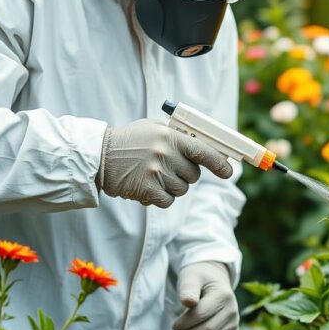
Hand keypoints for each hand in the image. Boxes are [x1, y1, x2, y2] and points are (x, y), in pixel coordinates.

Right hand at [96, 119, 232, 207]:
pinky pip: (168, 201)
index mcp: (170, 136)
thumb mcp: (154, 128)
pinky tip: (147, 186)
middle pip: (194, 175)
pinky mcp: (147, 190)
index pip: (203, 151)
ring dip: (172, 186)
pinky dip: (161, 197)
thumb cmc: (130, 141)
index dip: (219, 163)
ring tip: (153, 175)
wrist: (99, 156)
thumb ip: (179, 136)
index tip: (228, 171)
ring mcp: (156, 173)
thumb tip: (210, 148)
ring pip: (182, 189)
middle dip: (186, 174)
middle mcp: (165, 154)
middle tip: (168, 167)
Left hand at [165, 261, 237, 329]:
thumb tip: (188, 302)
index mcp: (224, 296)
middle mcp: (232, 313)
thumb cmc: (198, 278)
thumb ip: (188, 288)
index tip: (171, 327)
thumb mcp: (191, 277)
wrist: (214, 282)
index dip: (187, 323)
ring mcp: (233, 327)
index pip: (203, 314)